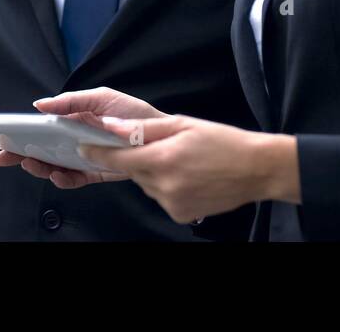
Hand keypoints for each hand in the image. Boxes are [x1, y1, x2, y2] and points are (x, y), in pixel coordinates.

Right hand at [0, 87, 166, 188]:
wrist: (162, 135)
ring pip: (54, 167)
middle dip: (20, 154)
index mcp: (73, 121)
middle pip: (41, 150)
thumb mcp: (101, 98)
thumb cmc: (132, 113)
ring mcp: (84, 158)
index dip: (20, 134)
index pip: (41, 130)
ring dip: (39, 167)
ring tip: (30, 162)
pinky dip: (64, 180)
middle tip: (4, 157)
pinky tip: (57, 175)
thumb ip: (71, 100)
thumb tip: (40, 104)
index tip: (0, 138)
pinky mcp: (97, 173)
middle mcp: (75, 142)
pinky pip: (76, 179)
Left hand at [77, 115, 299, 224]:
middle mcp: (163, 186)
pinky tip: (188, 176)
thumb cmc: (223, 141)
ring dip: (153, 172)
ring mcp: (171, 203)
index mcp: (162, 160)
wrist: (256, 169)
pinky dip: (166, 186)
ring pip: (146, 185)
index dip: (97, 152)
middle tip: (160, 147)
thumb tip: (110, 127)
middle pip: (132, 172)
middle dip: (136, 159)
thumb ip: (144, 128)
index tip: (83, 146)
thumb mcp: (182, 124)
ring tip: (181, 161)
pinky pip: (160, 197)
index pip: (116, 159)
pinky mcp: (179, 214)